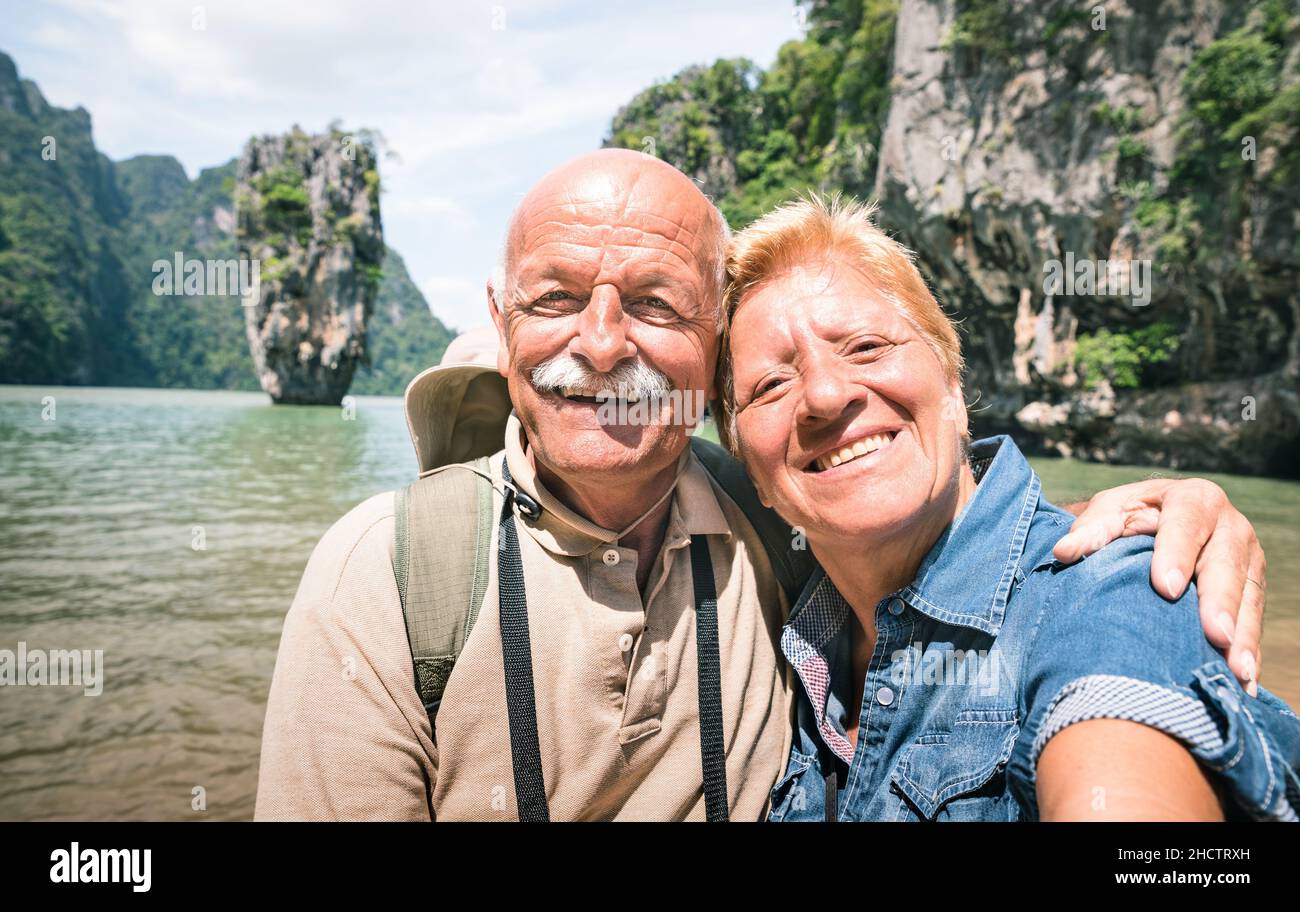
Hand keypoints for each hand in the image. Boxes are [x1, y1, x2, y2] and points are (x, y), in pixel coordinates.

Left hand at [1053, 477, 1263, 694]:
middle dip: (1220, 601)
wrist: (1160, 518)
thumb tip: (1063, 552)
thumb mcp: (1110, 513)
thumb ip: (1090, 530)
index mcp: (1192, 498)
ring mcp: (1248, 558)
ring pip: (1248, 595)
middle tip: (1215, 635)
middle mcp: (1229, 526)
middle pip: (1226, 563)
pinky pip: (1254, 620)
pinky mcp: (1252, 587)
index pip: (1186, 523)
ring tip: (1237, 669)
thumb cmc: (1129, 517)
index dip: (1178, 554)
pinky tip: (1245, 682)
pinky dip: (1250, 651)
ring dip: (1244, 635)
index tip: (1166, 589)